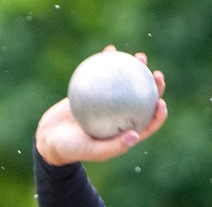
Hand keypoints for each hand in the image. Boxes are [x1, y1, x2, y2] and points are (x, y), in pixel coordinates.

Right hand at [35, 45, 167, 166]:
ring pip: (126, 85)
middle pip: (142, 101)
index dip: (159, 114)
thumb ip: (114, 146)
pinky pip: (104, 75)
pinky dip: (108, 62)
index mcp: (125, 133)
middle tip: (157, 74)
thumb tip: (136, 135)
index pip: (148, 124)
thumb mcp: (93, 151)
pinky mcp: (94, 91)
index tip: (161, 102)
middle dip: (153, 88)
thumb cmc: (73, 150)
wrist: (50, 138)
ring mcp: (109, 103)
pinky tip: (111, 50)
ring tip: (140, 57)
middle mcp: (120, 118)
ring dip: (136, 70)